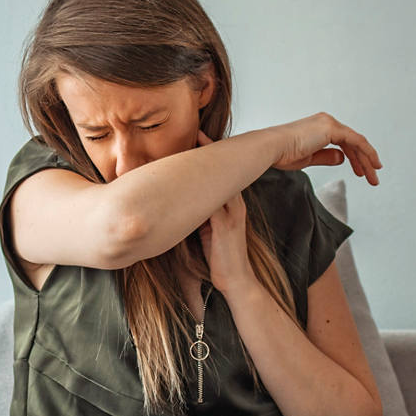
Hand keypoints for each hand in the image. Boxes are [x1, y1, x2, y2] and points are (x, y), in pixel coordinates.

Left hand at [195, 130, 255, 290]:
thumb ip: (200, 216)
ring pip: (219, 182)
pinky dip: (200, 188)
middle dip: (210, 151)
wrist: (235, 282)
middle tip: (196, 132)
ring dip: (204, 165)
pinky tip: (187, 177)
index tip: (198, 137)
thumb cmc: (218, 259)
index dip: (212, 155)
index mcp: (231, 206)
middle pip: (223, 172)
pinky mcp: (223, 225)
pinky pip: (211, 201)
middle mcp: (234, 206)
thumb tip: (180, 205)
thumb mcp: (208, 232)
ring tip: (193, 146)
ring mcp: (230, 214)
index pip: (223, 174)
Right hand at [270, 113, 382, 185]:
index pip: (343, 142)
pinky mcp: (332, 128)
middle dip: (363, 161)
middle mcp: (326, 122)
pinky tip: (373, 165)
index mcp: (318, 127)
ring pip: (357, 142)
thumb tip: (342, 157)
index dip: (354, 158)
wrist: (272, 148)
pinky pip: (356, 141)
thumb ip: (326, 156)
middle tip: (371, 177)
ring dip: (367, 160)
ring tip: (373, 177)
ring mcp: (329, 123)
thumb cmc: (282, 154)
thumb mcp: (309, 158)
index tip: (361, 171)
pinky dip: (367, 153)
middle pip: (352, 143)